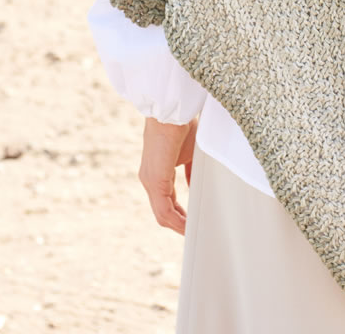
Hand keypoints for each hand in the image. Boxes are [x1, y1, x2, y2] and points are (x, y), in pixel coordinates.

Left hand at [138, 115, 197, 233]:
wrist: (173, 110)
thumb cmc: (182, 125)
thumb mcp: (190, 153)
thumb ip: (190, 172)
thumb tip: (194, 187)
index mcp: (156, 172)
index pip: (167, 201)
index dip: (180, 214)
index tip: (193, 221)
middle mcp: (149, 179)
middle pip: (163, 213)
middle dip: (179, 224)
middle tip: (195, 232)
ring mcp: (149, 182)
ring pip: (162, 215)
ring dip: (178, 226)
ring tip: (193, 233)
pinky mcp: (154, 182)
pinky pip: (164, 211)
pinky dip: (177, 221)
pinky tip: (189, 227)